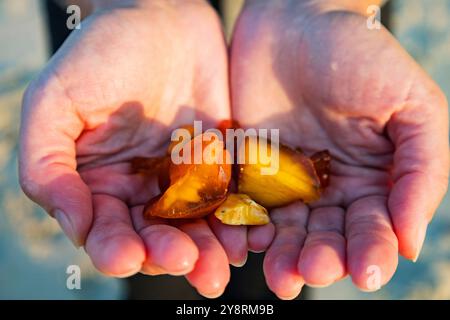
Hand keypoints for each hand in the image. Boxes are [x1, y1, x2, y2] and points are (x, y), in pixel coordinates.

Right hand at [19, 0, 243, 297]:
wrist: (163, 17)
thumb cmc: (103, 52)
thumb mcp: (56, 101)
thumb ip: (47, 163)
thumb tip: (72, 223)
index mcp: (99, 183)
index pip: (105, 230)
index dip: (114, 247)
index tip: (127, 256)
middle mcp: (142, 190)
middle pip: (153, 238)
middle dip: (167, 255)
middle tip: (183, 261)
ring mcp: (183, 181)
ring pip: (194, 229)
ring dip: (206, 252)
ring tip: (217, 268)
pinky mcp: (219, 166)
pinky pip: (228, 200)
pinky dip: (236, 223)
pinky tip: (242, 240)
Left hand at [231, 0, 448, 298]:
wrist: (296, 18)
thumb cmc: (360, 55)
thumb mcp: (412, 107)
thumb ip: (420, 171)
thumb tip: (411, 243)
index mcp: (370, 180)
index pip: (373, 227)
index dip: (372, 252)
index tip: (366, 273)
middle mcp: (327, 188)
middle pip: (325, 237)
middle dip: (321, 259)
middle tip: (311, 273)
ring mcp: (284, 180)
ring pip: (284, 230)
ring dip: (282, 255)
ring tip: (280, 276)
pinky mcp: (247, 167)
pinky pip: (244, 204)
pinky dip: (244, 225)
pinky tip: (245, 240)